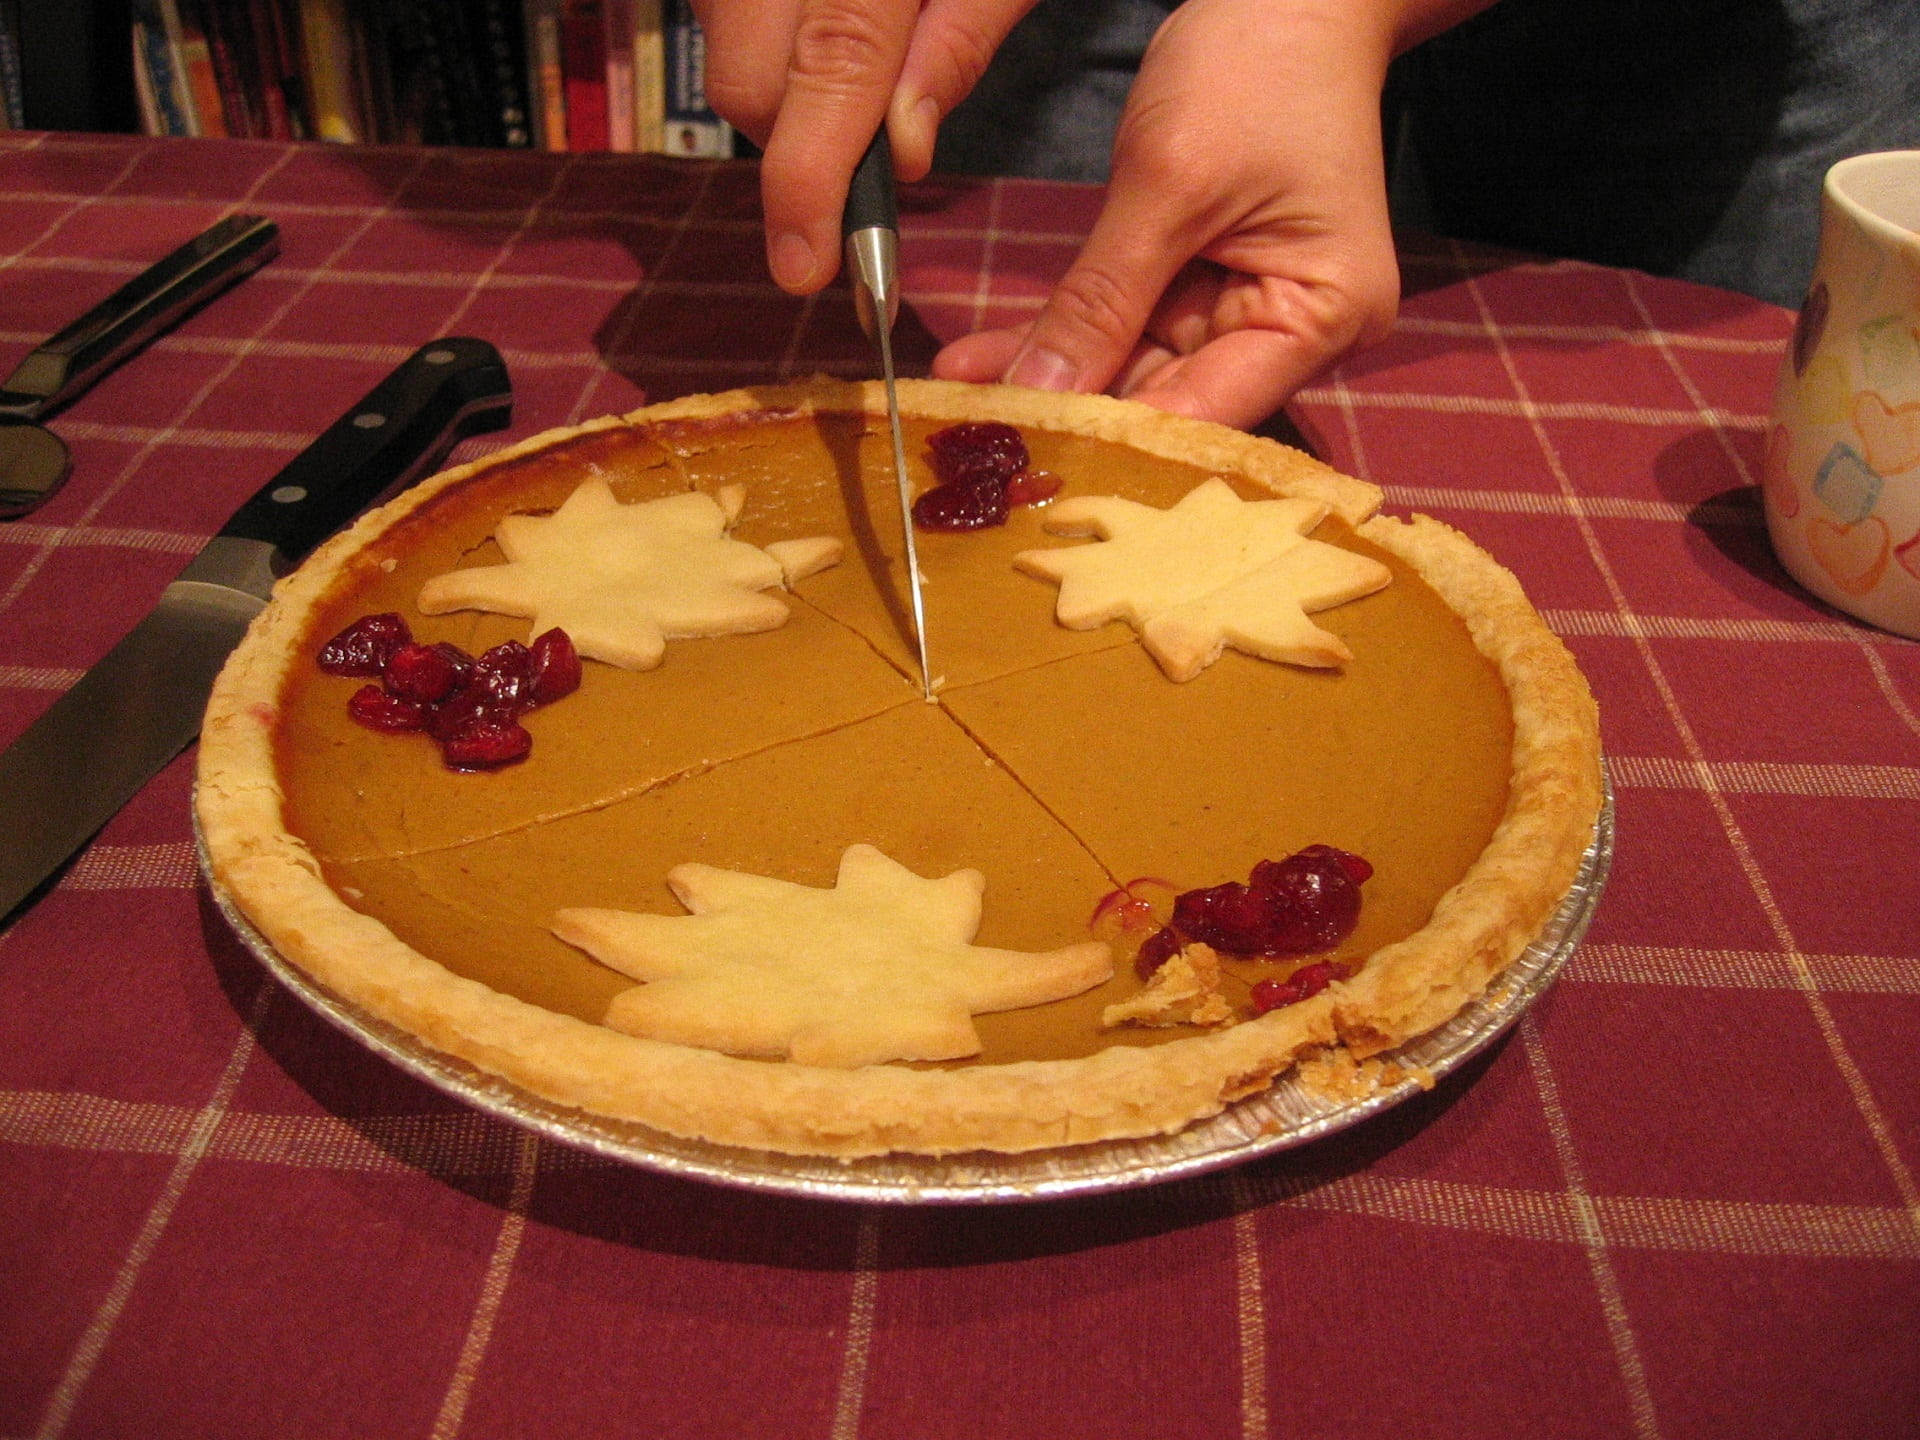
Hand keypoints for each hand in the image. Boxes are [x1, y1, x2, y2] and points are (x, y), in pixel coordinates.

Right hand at [696, 0, 1037, 291]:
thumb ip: (961, 39)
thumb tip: (904, 152)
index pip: (832, 72)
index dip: (812, 182)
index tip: (805, 272)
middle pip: (749, 85)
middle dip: (799, 146)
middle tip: (872, 146)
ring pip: (728, 64)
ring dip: (785, 100)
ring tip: (857, 71)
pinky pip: (726, 30)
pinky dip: (773, 59)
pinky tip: (825, 43)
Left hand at [933, 0, 1435, 428]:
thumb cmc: (1256, 67)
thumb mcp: (1171, 182)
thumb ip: (1102, 299)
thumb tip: (1038, 395)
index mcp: (1323, 317)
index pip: (1210, 412)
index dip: (1117, 439)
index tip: (1029, 454)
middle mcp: (1295, 334)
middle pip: (1171, 401)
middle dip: (1073, 411)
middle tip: (977, 436)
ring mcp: (1249, 312)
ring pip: (1135, 369)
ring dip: (1052, 378)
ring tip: (962, 400)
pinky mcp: (1207, 289)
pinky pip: (1127, 327)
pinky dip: (1065, 336)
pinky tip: (986, 361)